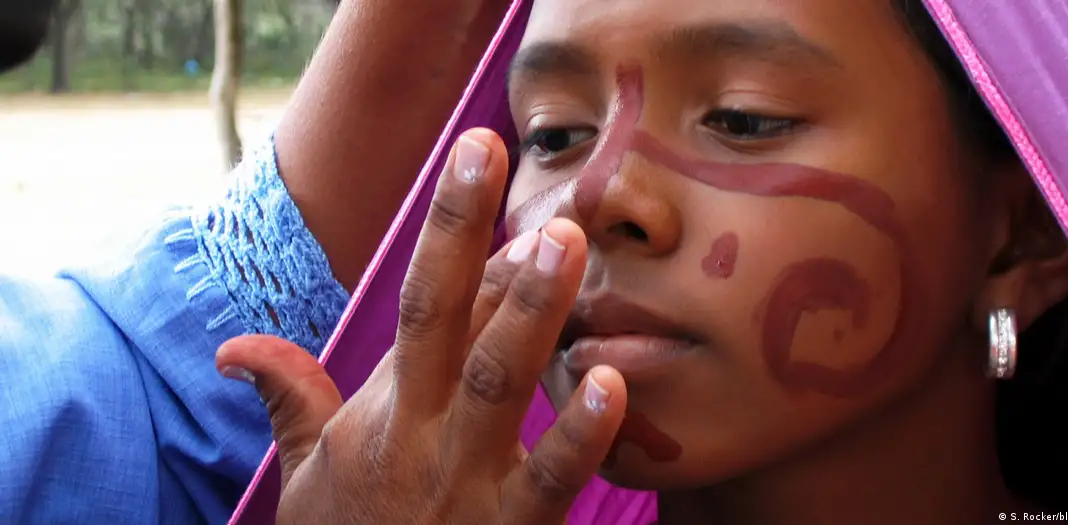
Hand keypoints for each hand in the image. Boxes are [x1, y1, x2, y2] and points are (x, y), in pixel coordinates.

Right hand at [216, 128, 628, 524]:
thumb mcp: (306, 472)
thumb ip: (289, 398)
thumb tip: (236, 346)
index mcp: (387, 408)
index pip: (424, 302)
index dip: (454, 231)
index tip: (481, 160)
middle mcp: (425, 433)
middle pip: (452, 326)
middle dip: (484, 250)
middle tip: (527, 183)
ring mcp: (467, 483)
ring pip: (498, 387)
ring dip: (530, 315)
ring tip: (564, 249)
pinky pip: (549, 485)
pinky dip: (579, 437)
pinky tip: (611, 386)